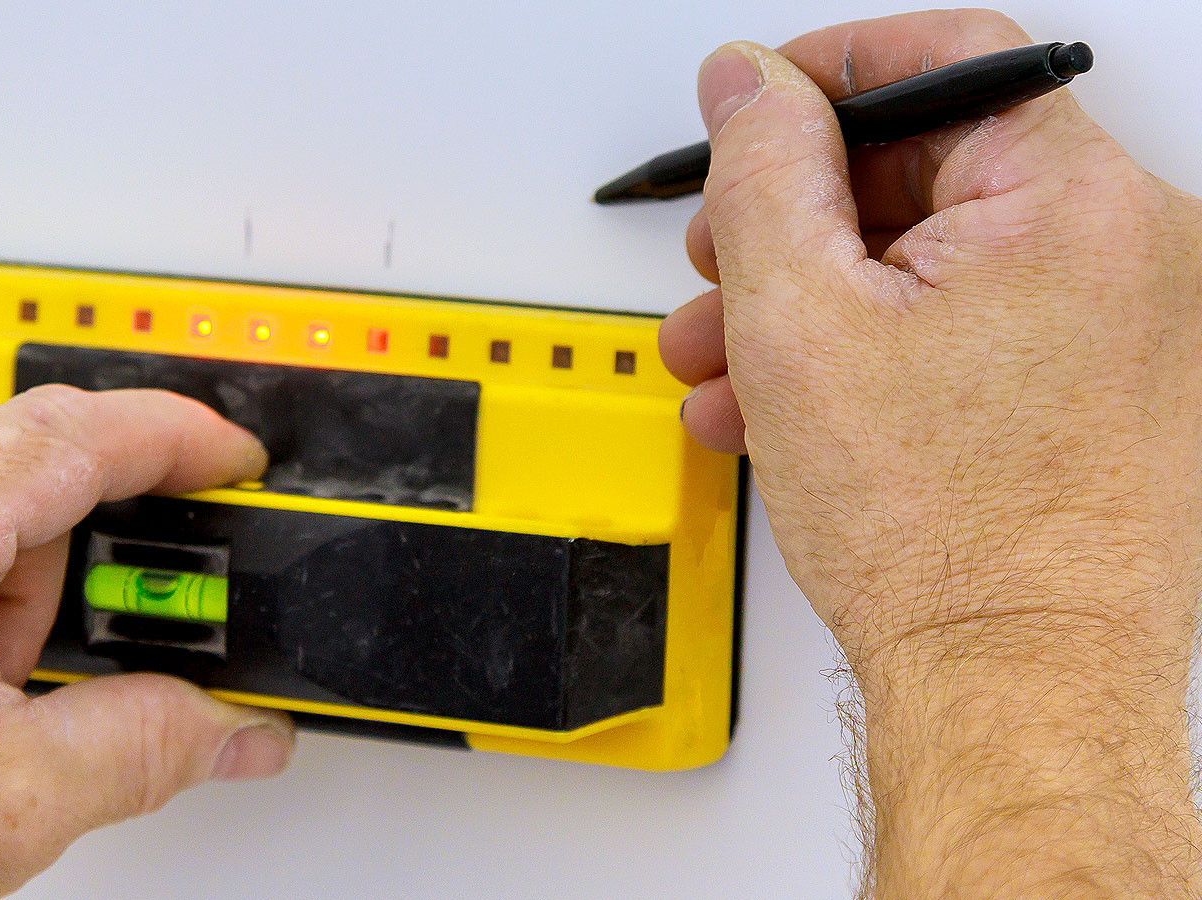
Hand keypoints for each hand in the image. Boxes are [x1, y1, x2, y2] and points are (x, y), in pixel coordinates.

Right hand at [658, 9, 1201, 895]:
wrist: (1015, 689)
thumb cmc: (943, 540)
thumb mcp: (798, 318)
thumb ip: (764, 170)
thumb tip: (749, 86)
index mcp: (1075, 204)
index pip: (945, 62)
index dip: (824, 76)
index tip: (757, 109)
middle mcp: (1131, 254)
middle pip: (929, 173)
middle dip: (795, 224)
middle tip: (722, 268)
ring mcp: (1129, 330)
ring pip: (937, 265)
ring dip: (817, 302)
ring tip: (734, 366)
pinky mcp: (1107, 393)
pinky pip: (976, 331)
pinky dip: (881, 353)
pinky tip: (798, 405)